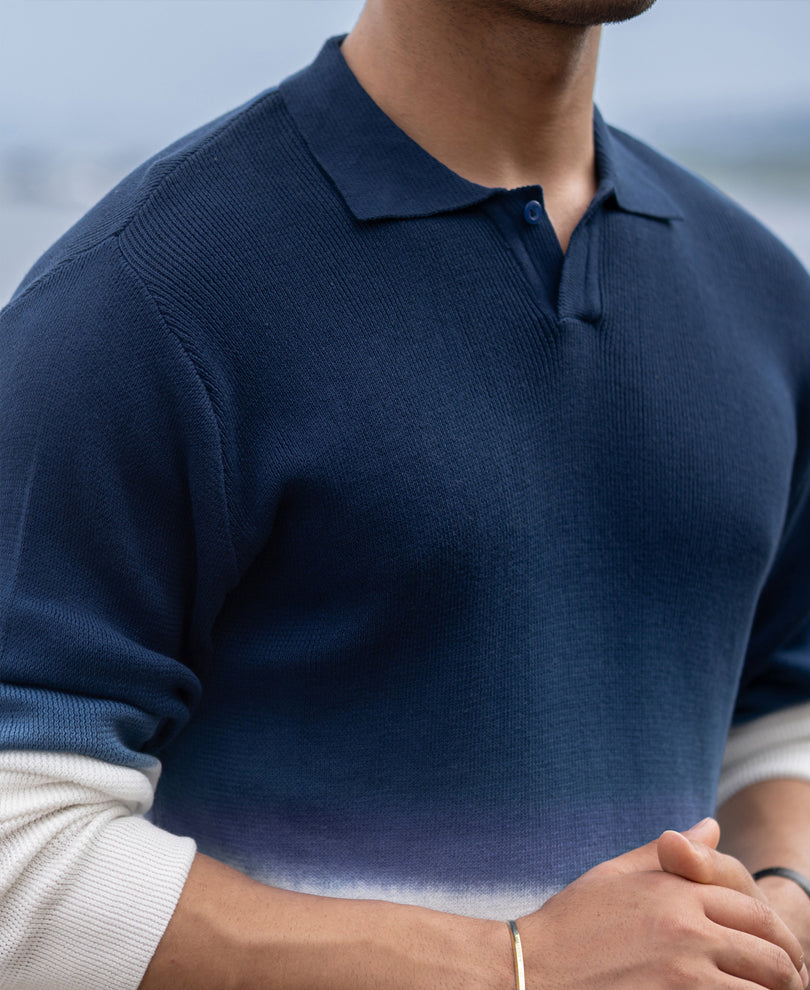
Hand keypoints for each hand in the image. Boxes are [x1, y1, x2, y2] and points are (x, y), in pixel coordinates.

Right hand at [516, 822, 808, 988]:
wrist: (532, 969)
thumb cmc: (569, 924)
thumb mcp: (615, 876)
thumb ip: (668, 855)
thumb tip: (711, 825)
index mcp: (675, 890)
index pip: (752, 909)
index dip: (775, 935)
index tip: (779, 956)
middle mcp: (687, 926)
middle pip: (770, 951)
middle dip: (788, 972)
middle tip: (788, 986)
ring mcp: (686, 971)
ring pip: (764, 986)